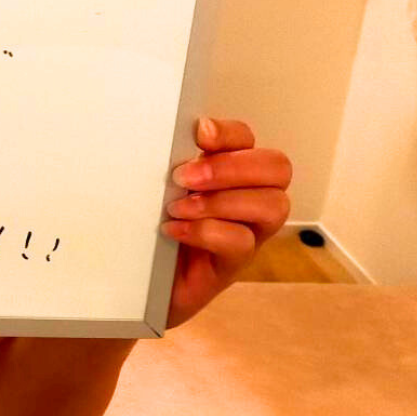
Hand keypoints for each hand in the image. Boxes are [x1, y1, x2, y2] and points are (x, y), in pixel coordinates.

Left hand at [161, 117, 290, 327]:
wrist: (139, 282)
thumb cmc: (152, 228)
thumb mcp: (160, 188)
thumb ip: (174, 164)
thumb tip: (172, 140)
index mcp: (229, 170)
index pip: (247, 138)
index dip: (228, 133)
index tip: (198, 135)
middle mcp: (249, 197)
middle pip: (277, 168)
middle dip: (231, 167)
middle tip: (185, 177)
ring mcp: (248, 232)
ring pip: (273, 205)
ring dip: (221, 201)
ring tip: (177, 208)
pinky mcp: (234, 265)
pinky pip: (242, 242)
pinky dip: (206, 232)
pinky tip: (174, 231)